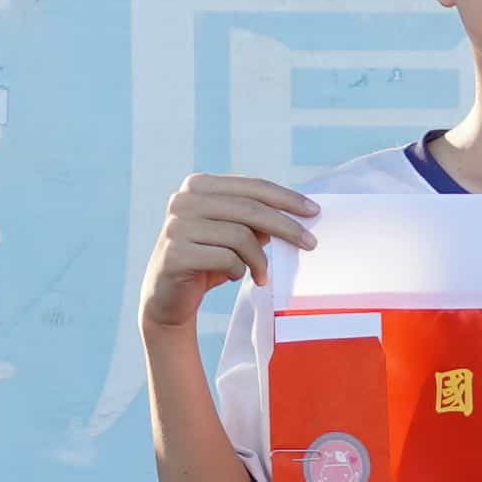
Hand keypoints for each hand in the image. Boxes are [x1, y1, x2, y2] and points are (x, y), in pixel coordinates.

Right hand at [141, 171, 316, 331]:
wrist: (167, 297)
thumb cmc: (208, 261)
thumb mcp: (234, 234)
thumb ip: (257, 219)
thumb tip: (299, 213)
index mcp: (198, 185)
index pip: (252, 187)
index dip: (286, 198)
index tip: (314, 211)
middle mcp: (184, 200)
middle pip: (250, 209)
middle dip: (286, 227)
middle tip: (310, 244)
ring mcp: (176, 226)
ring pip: (240, 236)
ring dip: (259, 260)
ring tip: (262, 275)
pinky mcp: (175, 254)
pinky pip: (225, 259)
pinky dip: (238, 271)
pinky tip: (235, 277)